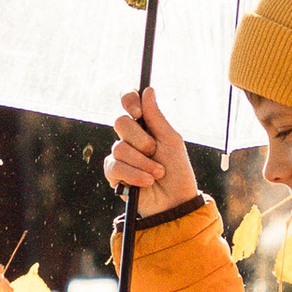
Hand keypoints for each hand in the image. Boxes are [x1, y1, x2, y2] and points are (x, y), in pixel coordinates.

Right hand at [103, 85, 196, 215]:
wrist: (175, 201)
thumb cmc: (177, 171)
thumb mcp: (171, 141)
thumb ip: (156, 117)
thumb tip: (148, 90)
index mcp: (144, 125)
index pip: (128, 101)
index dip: (128, 100)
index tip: (138, 111)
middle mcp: (129, 138)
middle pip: (120, 123)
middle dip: (141, 139)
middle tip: (155, 151)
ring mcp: (120, 156)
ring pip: (119, 147)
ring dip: (143, 162)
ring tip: (157, 173)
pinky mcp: (114, 174)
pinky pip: (115, 166)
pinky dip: (134, 174)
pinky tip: (146, 182)